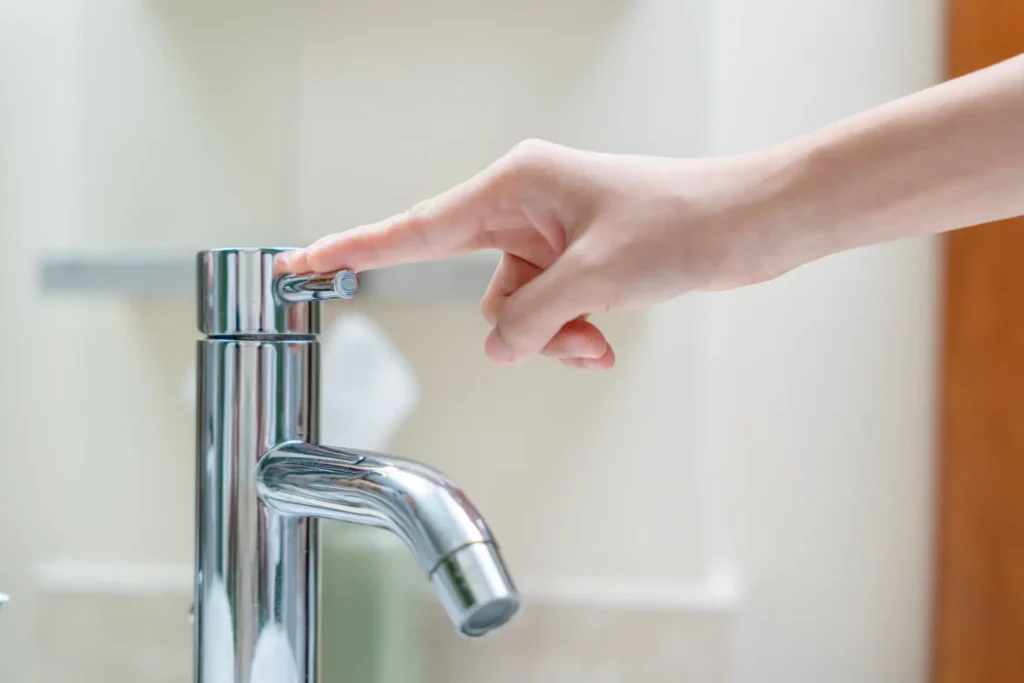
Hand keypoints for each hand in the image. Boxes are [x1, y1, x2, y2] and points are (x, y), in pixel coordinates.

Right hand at [277, 139, 805, 368]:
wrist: (750, 223)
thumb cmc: (685, 220)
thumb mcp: (596, 277)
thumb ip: (531, 318)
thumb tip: (497, 348)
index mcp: (516, 185)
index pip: (416, 227)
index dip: (352, 249)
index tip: (299, 262)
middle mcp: (524, 206)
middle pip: (480, 290)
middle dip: (522, 327)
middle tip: (570, 332)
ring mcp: (549, 235)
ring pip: (516, 313)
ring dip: (555, 337)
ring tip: (601, 335)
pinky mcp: (574, 259)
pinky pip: (547, 314)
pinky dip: (571, 335)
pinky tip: (605, 339)